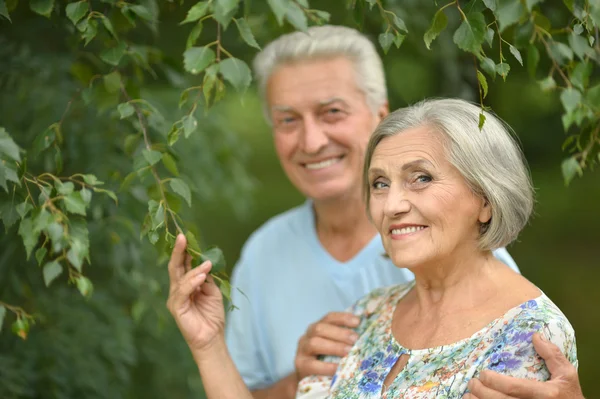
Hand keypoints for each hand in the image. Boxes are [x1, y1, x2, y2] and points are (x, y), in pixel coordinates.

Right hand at [167, 234, 224, 354]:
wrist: (212, 336)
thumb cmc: (212, 315)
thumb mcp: (212, 291)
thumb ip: (206, 278)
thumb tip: (205, 262)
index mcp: (186, 284)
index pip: (183, 264)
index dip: (185, 251)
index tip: (187, 236)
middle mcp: (178, 289)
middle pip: (176, 267)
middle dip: (179, 252)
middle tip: (183, 237)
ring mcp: (175, 299)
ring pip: (181, 278)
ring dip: (194, 269)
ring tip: (207, 264)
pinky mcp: (176, 308)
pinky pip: (182, 292)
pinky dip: (191, 283)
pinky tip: (201, 277)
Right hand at [294, 312, 359, 379]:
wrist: (308, 378)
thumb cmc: (326, 359)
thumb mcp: (333, 346)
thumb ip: (344, 339)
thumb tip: (365, 334)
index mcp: (317, 328)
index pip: (329, 318)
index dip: (343, 318)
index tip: (358, 322)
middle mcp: (307, 336)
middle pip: (320, 328)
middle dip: (339, 333)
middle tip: (355, 339)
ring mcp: (301, 351)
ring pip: (314, 343)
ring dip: (334, 346)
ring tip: (348, 352)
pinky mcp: (300, 366)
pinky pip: (312, 365)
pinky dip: (327, 366)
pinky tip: (338, 368)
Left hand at [464, 333, 583, 398]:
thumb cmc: (569, 395)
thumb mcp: (567, 375)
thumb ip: (553, 355)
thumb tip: (535, 336)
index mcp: (546, 394)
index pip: (514, 388)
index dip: (495, 381)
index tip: (483, 374)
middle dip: (481, 392)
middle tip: (472, 383)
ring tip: (469, 395)